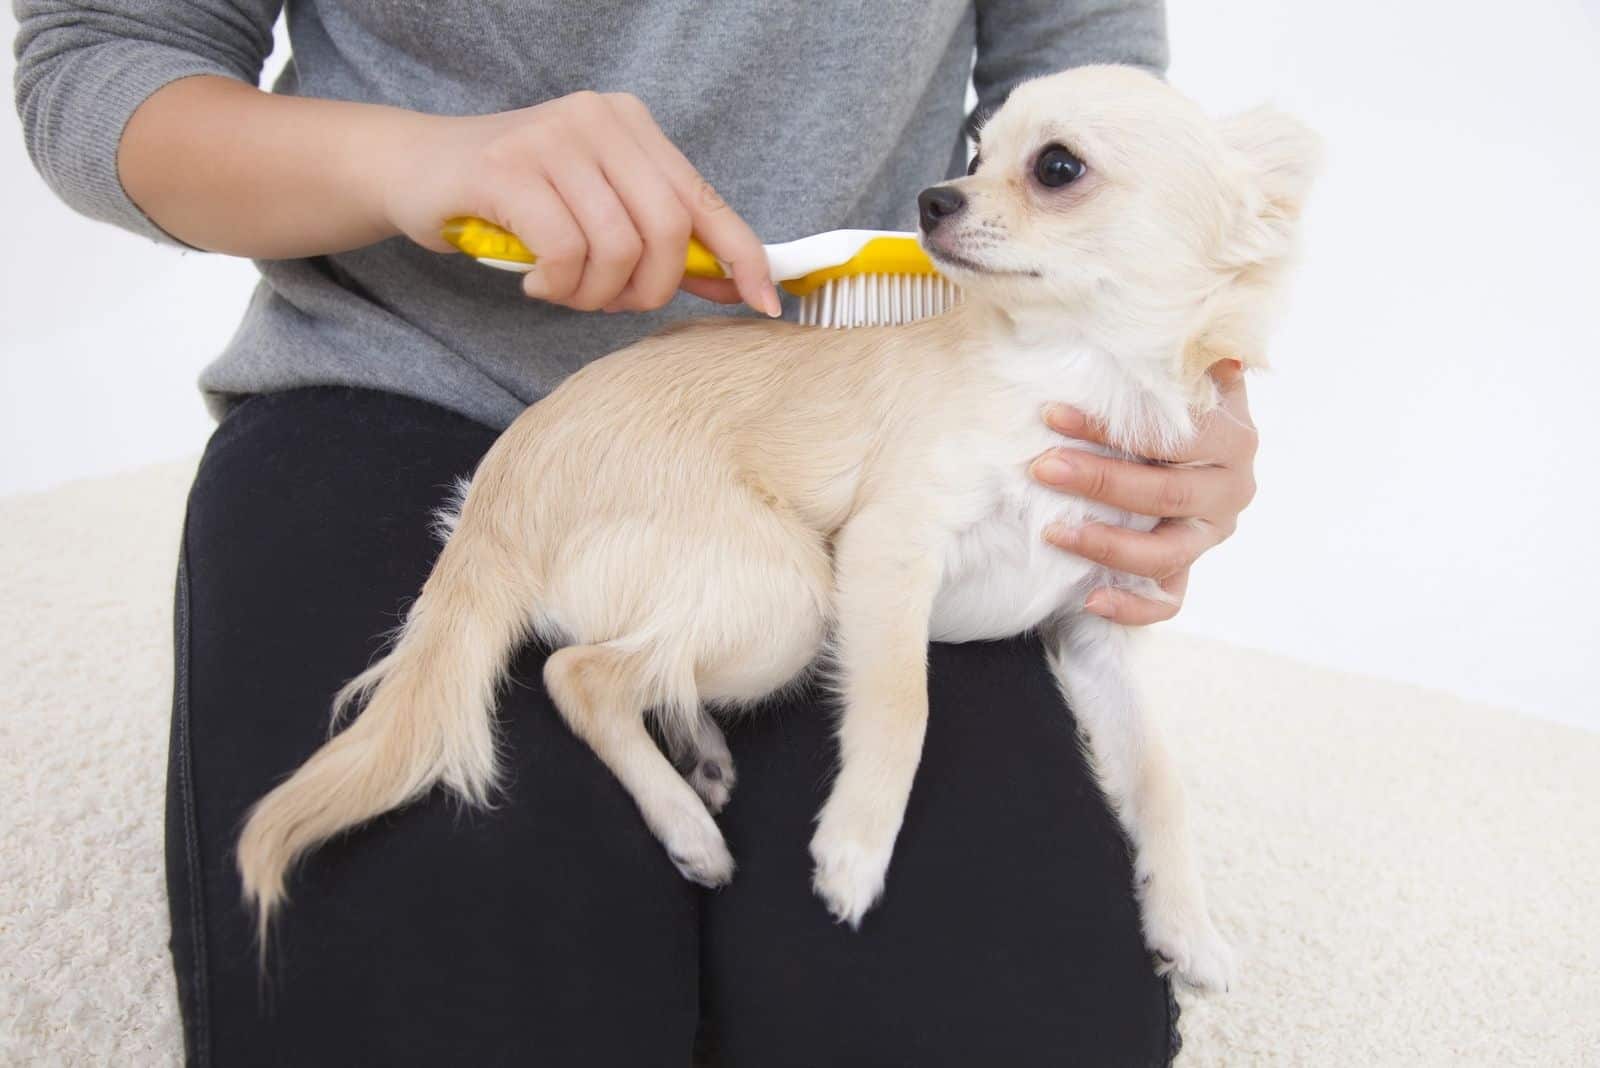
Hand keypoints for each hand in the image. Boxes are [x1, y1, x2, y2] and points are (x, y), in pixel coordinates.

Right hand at [384, 91, 779, 315]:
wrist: (416, 170)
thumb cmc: (515, 200)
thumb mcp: (597, 210)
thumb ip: (660, 239)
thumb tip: (734, 281)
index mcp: (634, 126)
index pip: (706, 200)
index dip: (744, 257)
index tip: (767, 303)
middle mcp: (600, 120)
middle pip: (669, 231)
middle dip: (649, 290)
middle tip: (610, 303)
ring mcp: (553, 138)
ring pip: (618, 248)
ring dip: (593, 295)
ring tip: (564, 291)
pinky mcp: (507, 168)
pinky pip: (564, 251)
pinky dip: (556, 286)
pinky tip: (535, 283)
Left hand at [1031, 362, 1258, 624]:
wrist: (1175, 443)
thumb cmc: (1156, 400)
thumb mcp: (1165, 373)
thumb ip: (1167, 354)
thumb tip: (1164, 307)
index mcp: (1232, 434)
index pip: (1171, 434)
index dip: (1111, 427)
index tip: (1051, 414)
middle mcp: (1231, 487)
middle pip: (1164, 495)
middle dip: (1097, 482)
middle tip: (1041, 469)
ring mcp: (1210, 534)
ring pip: (1165, 554)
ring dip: (1105, 545)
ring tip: (1052, 532)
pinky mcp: (1189, 570)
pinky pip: (1168, 601)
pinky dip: (1131, 606)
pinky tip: (1089, 600)